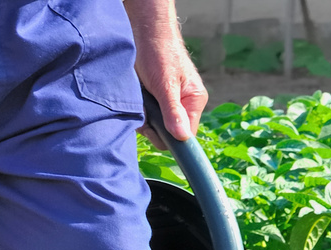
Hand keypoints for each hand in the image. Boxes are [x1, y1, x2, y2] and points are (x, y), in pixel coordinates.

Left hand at [123, 0, 205, 147]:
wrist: (144, 29)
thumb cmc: (158, 51)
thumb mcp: (165, 84)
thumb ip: (173, 112)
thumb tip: (183, 138)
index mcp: (194, 101)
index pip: (186, 135)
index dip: (169, 136)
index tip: (152, 128)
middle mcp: (184, 103)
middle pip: (169, 132)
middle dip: (153, 126)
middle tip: (142, 109)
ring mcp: (170, 101)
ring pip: (157, 124)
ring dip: (144, 116)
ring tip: (138, 98)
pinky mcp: (157, 97)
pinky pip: (149, 114)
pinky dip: (140, 109)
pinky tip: (136, 97)